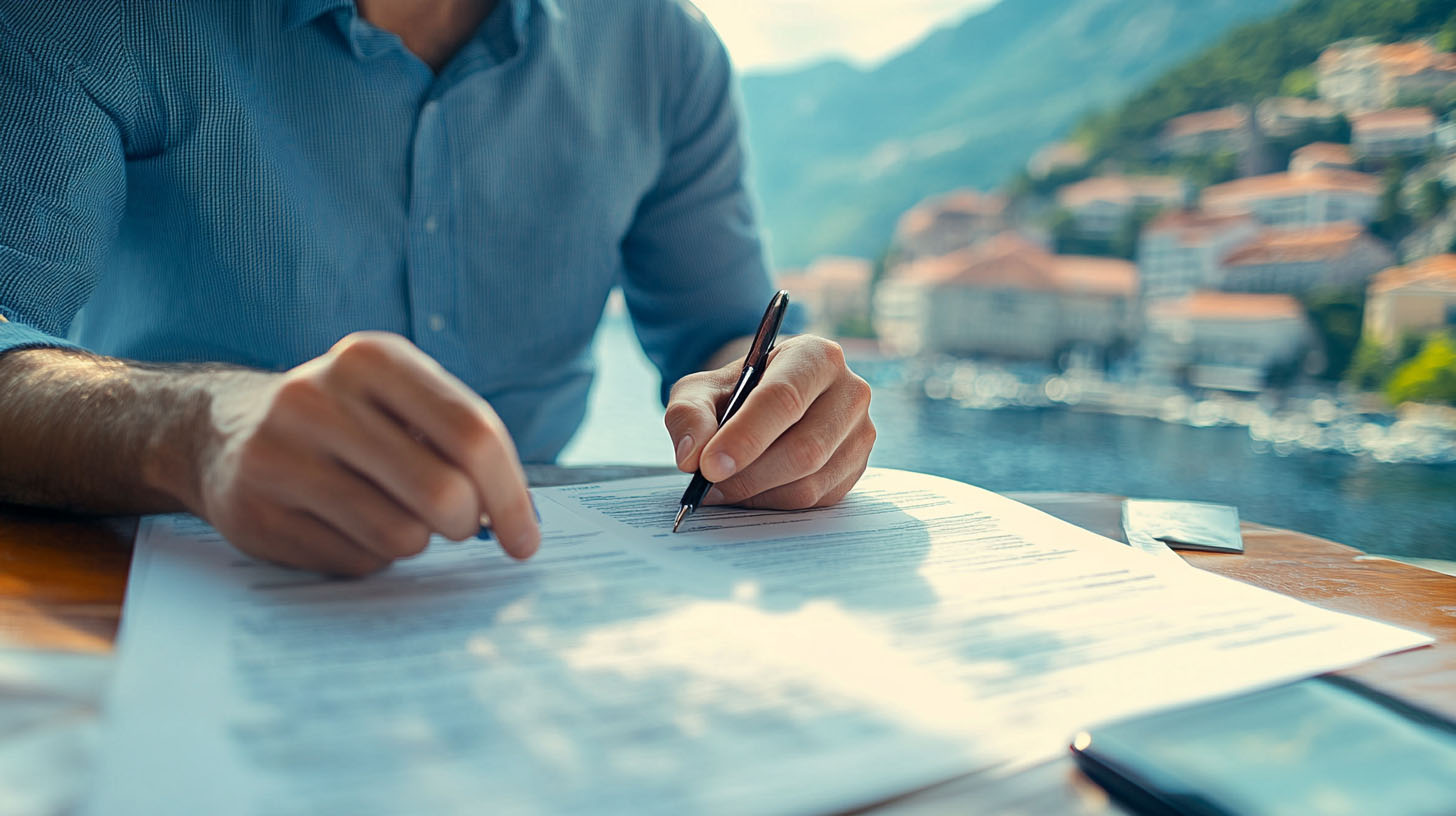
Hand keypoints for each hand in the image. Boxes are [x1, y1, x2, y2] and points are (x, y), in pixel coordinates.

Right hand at [191, 332, 538, 575]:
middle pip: (443, 492)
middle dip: (468, 524)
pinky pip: (356, 560)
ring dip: (416, 540)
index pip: (473, 433)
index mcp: (372, 358)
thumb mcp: (399, 398)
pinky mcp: (256, 513)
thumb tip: (519, 516)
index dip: (512, 494)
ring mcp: (280, 456)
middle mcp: (319, 398)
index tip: (526, 538)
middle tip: (461, 526)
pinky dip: (370, 555)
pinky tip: (343, 525)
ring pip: (402, 536)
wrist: (221, 430)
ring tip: (391, 512)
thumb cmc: (346, 420)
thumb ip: (461, 440)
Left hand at [665, 335, 874, 508]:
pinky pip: (814, 500)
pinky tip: (750, 490)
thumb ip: (689, 414)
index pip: (785, 399)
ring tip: (723, 486)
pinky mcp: (856, 468)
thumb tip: (692, 457)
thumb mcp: (701, 390)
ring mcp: (860, 433)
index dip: (745, 436)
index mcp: (816, 356)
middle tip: (708, 484)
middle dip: (749, 474)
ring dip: (758, 493)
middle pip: (804, 448)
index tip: (709, 466)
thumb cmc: (735, 392)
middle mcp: (850, 392)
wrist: (764, 402)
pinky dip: (774, 502)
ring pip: (809, 481)